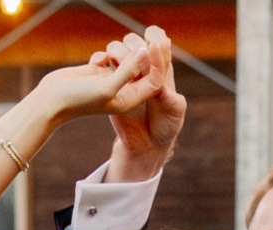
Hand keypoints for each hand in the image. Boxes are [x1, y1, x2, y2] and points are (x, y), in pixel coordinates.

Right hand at [33, 33, 164, 126]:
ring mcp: (109, 81)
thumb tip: (144, 51)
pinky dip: (105, 54)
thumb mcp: (106, 86)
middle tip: (153, 34)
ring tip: (120, 47)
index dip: (159, 62)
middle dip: (147, 54)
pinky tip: (96, 60)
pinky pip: (109, 58)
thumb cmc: (78, 99)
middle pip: (143, 70)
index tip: (158, 43)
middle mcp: (122, 91)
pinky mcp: (97, 73)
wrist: (51, 101)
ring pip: (126, 61)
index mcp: (129, 100)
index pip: (154, 81)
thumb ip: (126, 70)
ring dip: (124, 52)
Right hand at [101, 27, 183, 181]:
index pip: (158, 44)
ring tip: (116, 66)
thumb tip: (157, 80)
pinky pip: (101, 61)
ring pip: (116, 48)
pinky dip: (99, 58)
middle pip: (134, 42)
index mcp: (160, 71)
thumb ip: (168, 96)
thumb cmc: (164, 128)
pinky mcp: (107, 83)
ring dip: (117, 52)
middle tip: (135, 69)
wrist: (143, 147)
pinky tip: (99, 65)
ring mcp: (123, 76)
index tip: (153, 46)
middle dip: (134, 49)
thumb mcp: (173, 113)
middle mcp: (142, 71)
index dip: (156, 40)